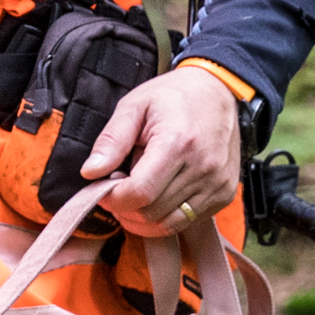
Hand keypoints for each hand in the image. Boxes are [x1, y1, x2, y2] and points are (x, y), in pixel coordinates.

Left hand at [82, 65, 243, 236]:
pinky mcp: (224, 194)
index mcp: (177, 143)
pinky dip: (166, 216)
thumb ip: (111, 140)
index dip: (113, 199)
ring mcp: (216, 184)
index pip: (140, 193)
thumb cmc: (172, 96)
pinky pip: (187, 222)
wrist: (217, 90)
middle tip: (119, 187)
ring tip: (137, 192)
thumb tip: (91, 172)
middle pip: (151, 213)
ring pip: (168, 224)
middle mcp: (202, 167)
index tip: (102, 189)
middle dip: (126, 207)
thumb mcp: (134, 106)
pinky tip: (159, 194)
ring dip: (144, 217)